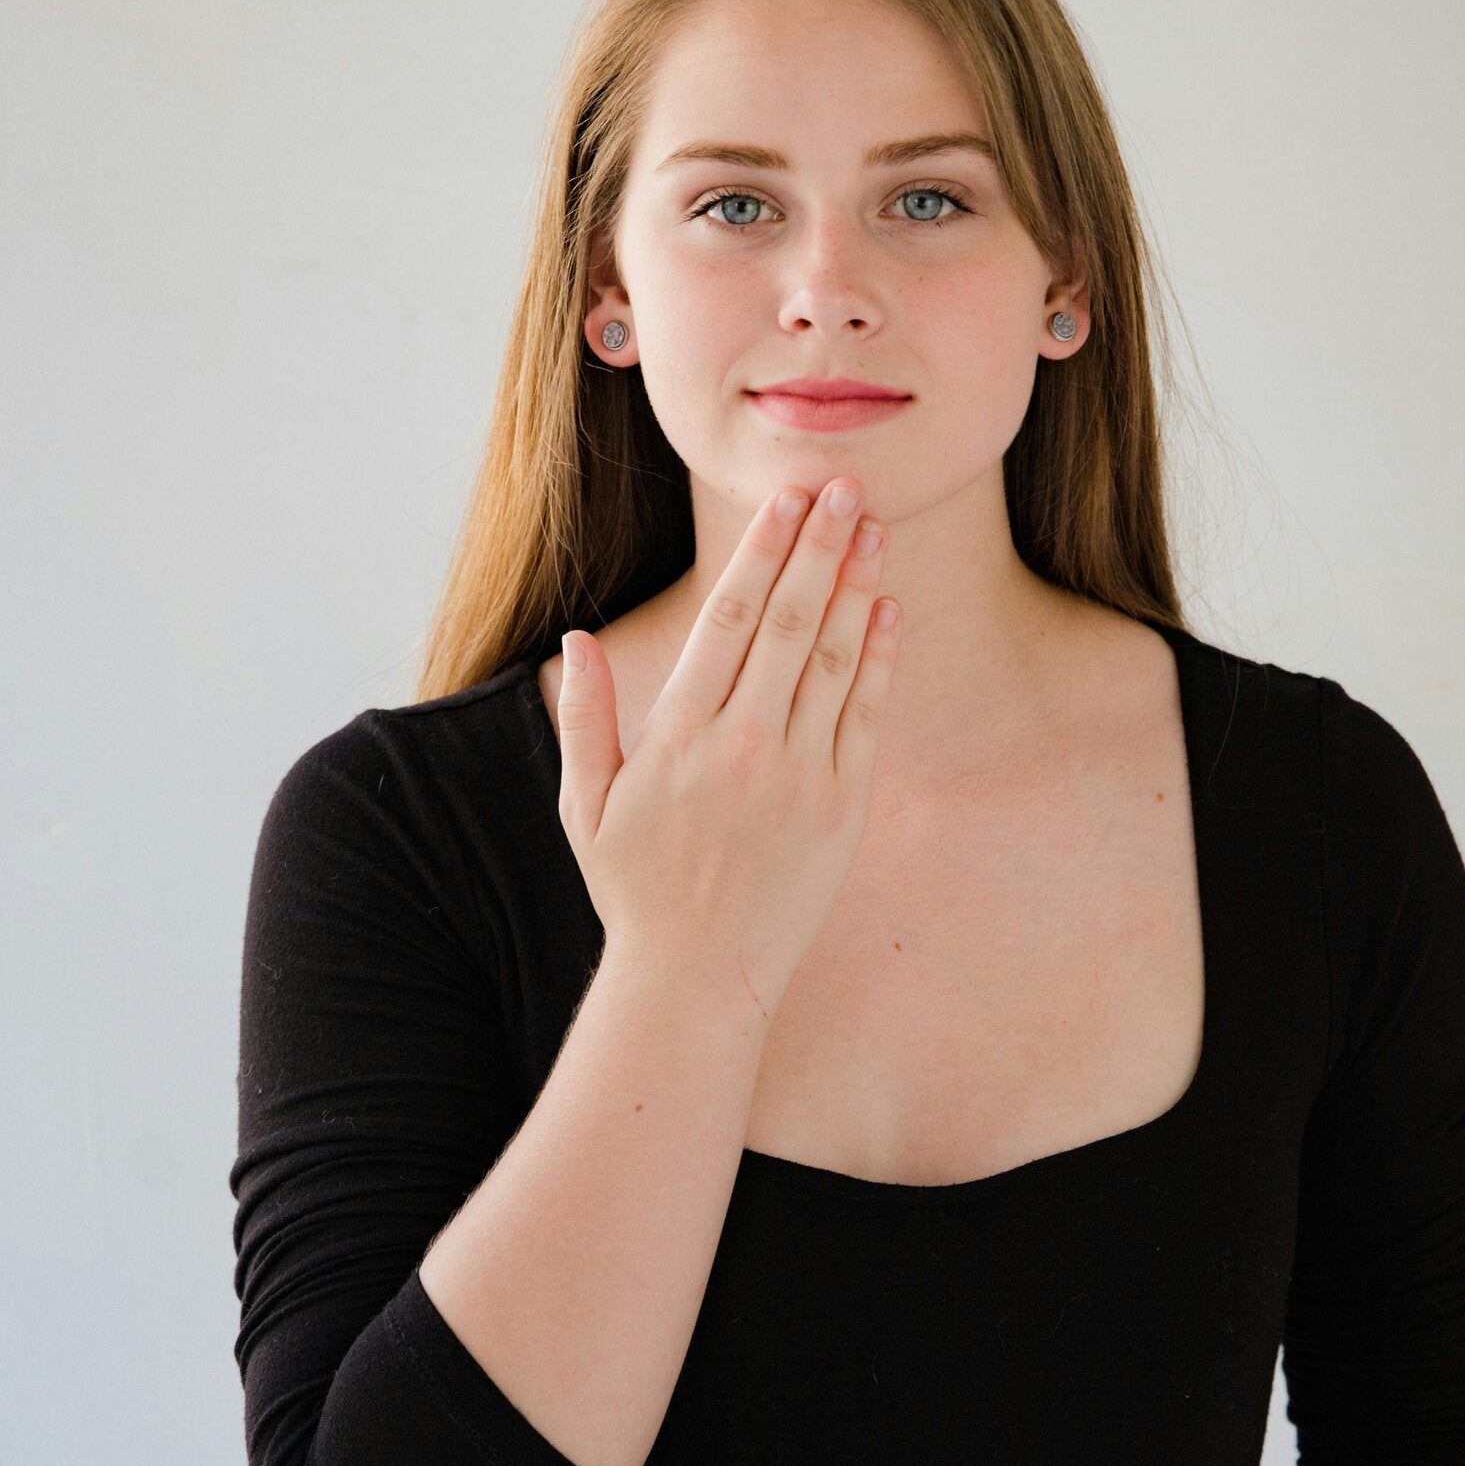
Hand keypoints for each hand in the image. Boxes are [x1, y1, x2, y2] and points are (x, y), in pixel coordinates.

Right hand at [554, 477, 898, 1014]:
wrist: (700, 977)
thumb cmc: (637, 889)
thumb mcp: (586, 805)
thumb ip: (585, 717)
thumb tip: (576, 640)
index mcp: (679, 735)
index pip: (727, 619)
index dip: (762, 551)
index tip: (786, 500)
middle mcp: (743, 745)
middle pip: (789, 622)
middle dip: (820, 547)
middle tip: (847, 488)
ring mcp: (800, 775)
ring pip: (834, 659)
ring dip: (857, 587)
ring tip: (876, 530)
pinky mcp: (843, 807)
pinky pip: (865, 715)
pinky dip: (880, 658)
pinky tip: (888, 610)